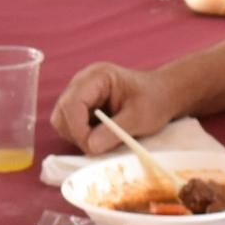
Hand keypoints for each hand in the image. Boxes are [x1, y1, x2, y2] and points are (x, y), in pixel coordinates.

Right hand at [52, 61, 175, 152]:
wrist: (163, 95)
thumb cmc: (155, 100)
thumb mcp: (140, 117)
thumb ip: (114, 130)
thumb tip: (90, 146)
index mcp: (96, 77)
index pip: (72, 103)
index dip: (77, 128)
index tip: (92, 147)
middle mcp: (82, 82)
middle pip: (62, 112)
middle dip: (77, 134)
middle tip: (98, 146)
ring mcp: (80, 94)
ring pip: (62, 121)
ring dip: (78, 136)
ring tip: (103, 140)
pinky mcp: (81, 106)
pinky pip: (70, 125)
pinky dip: (82, 135)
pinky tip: (101, 136)